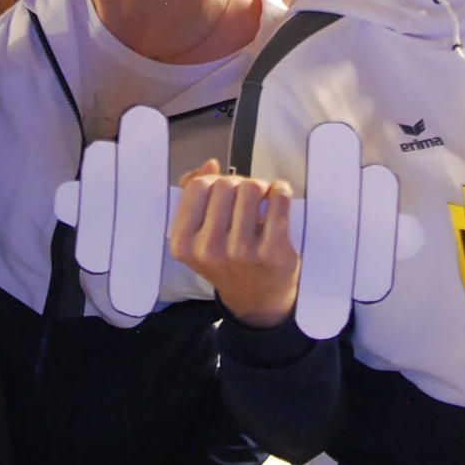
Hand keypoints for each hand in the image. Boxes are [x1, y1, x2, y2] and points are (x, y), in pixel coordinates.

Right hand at [170, 160, 298, 328]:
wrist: (257, 300)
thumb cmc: (227, 260)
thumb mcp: (198, 236)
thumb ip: (195, 197)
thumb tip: (210, 164)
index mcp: (184, 243)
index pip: (198, 186)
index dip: (215, 181)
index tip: (225, 191)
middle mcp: (209, 250)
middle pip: (226, 184)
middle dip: (240, 184)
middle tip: (247, 198)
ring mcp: (241, 252)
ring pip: (251, 188)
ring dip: (261, 187)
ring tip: (263, 201)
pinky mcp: (273, 252)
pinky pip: (278, 199)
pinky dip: (281, 191)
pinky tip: (278, 199)